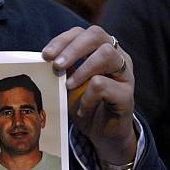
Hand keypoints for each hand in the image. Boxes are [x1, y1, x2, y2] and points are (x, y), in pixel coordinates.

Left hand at [42, 26, 136, 169]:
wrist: (103, 136)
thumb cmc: (87, 107)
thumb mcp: (69, 86)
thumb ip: (62, 70)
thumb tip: (42, 58)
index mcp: (102, 50)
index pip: (82, 33)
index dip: (63, 40)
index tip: (45, 55)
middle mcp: (117, 56)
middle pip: (96, 34)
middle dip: (72, 48)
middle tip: (55, 66)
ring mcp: (125, 74)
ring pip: (106, 53)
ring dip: (82, 70)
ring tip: (68, 86)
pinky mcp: (127, 93)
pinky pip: (103, 85)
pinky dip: (87, 98)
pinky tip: (82, 110)